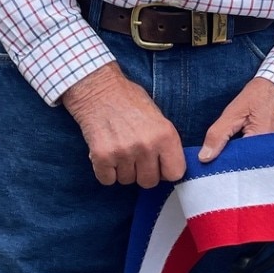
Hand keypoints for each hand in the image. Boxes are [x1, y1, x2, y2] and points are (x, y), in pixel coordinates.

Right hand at [61, 65, 185, 185]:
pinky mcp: (102, 157)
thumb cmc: (129, 101)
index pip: (175, 173)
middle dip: (142, 173)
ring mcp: (123, 152)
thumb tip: (170, 168)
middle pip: (150, 182)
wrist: (98, 90)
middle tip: (135, 156)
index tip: (159, 165)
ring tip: (119, 149)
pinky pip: (107, 180)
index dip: (166, 171)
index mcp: (165, 135)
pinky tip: (107, 154)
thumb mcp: (158, 117)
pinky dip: (106, 171)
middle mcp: (146, 146)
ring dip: (123, 170)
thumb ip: (165, 143)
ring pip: (127, 181)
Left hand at [199, 76, 273, 160]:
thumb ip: (218, 135)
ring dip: (243, 160)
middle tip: (221, 156)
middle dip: (232, 164)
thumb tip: (204, 158)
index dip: (223, 164)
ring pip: (254, 165)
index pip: (237, 164)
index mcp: (261, 142)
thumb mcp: (234, 112)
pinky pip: (262, 160)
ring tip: (234, 151)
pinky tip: (245, 150)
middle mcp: (273, 152)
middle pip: (246, 168)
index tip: (212, 163)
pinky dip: (252, 156)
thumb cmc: (260, 96)